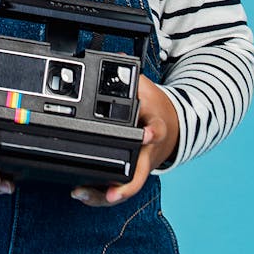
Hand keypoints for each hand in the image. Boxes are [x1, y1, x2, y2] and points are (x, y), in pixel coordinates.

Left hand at [71, 74, 178, 207]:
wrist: (172, 126)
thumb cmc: (155, 109)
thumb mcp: (146, 88)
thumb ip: (130, 77)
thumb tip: (115, 58)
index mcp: (155, 128)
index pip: (155, 131)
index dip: (151, 134)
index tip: (146, 134)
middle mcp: (148, 153)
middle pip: (139, 175)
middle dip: (123, 187)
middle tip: (109, 194)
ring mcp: (141, 167)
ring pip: (126, 188)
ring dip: (105, 195)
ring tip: (81, 193)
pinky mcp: (132, 175)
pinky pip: (117, 189)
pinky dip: (100, 195)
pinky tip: (82, 193)